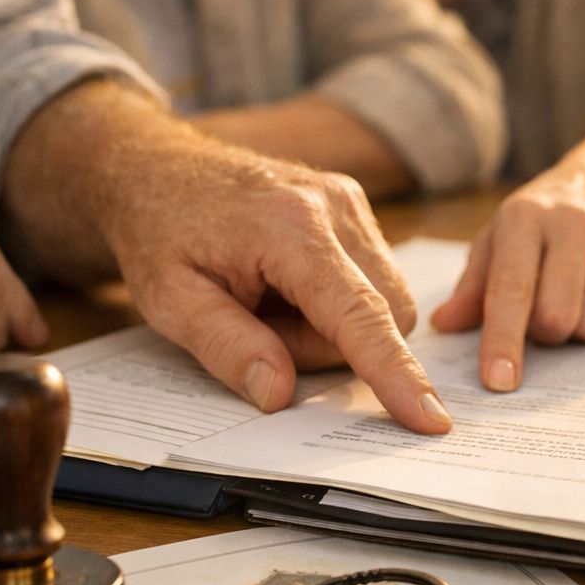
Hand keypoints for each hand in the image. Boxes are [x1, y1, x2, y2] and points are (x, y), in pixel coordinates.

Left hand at [96, 148, 451, 432]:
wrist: (154, 166)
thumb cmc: (160, 231)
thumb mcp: (169, 302)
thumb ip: (227, 348)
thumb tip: (280, 394)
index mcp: (290, 228)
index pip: (360, 316)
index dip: (396, 374)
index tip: (430, 419)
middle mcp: (335, 207)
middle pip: (382, 315)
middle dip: (329, 346)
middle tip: (260, 328)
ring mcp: (350, 202)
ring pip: (383, 303)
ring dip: (332, 326)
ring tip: (268, 304)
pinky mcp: (354, 207)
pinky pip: (373, 279)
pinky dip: (335, 302)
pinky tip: (288, 286)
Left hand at [431, 161, 584, 390]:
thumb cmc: (544, 221)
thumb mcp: (500, 238)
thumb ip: (474, 284)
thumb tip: (445, 324)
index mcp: (525, 216)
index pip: (512, 290)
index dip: (503, 340)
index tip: (499, 381)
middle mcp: (576, 222)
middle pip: (556, 317)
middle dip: (544, 333)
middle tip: (543, 316)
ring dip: (580, 332)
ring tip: (578, 301)